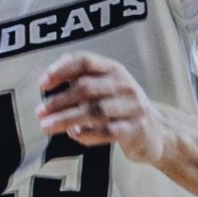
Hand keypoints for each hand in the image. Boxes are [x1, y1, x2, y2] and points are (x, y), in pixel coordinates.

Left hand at [35, 52, 173, 165]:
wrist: (158, 131)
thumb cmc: (122, 107)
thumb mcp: (106, 85)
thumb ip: (81, 76)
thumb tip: (52, 72)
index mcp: (113, 69)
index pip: (85, 61)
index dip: (61, 70)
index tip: (43, 83)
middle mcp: (123, 85)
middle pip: (87, 88)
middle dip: (59, 100)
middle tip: (40, 112)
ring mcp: (132, 107)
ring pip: (95, 111)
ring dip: (67, 119)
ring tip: (47, 126)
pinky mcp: (135, 129)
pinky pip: (107, 131)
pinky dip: (87, 134)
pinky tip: (73, 135)